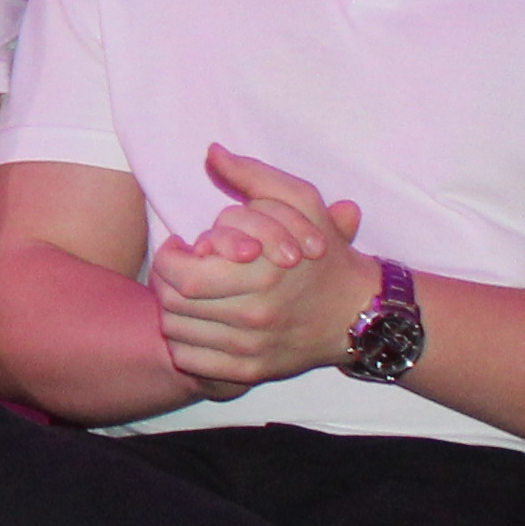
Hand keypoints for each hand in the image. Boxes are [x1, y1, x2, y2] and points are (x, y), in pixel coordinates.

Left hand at [150, 143, 372, 398]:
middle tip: (181, 268)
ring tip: (188, 295)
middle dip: (165, 281)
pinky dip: (183, 344)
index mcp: (261, 274)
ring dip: (171, 311)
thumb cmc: (324, 252)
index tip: (184, 247)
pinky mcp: (250, 372)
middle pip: (171, 305)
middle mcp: (254, 316)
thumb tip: (211, 153)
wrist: (358, 312)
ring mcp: (251, 349)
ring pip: (176, 333)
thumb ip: (253, 174)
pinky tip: (198, 325)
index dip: (169, 257)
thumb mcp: (300, 202)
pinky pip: (191, 362)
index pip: (179, 275)